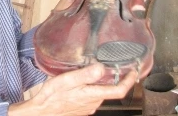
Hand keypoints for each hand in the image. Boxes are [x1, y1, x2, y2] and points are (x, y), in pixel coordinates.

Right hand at [8, 63, 136, 115]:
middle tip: (116, 65)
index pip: (118, 91)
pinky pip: (92, 96)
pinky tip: (84, 80)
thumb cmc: (52, 96)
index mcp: (92, 95)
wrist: (42, 111)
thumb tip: (101, 67)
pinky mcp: (81, 107)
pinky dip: (93, 87)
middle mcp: (93, 103)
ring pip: (100, 92)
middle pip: (110, 90)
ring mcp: (87, 106)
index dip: (129, 81)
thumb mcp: (67, 81)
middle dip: (115, 78)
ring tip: (98, 69)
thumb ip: (85, 75)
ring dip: (103, 82)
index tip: (135, 72)